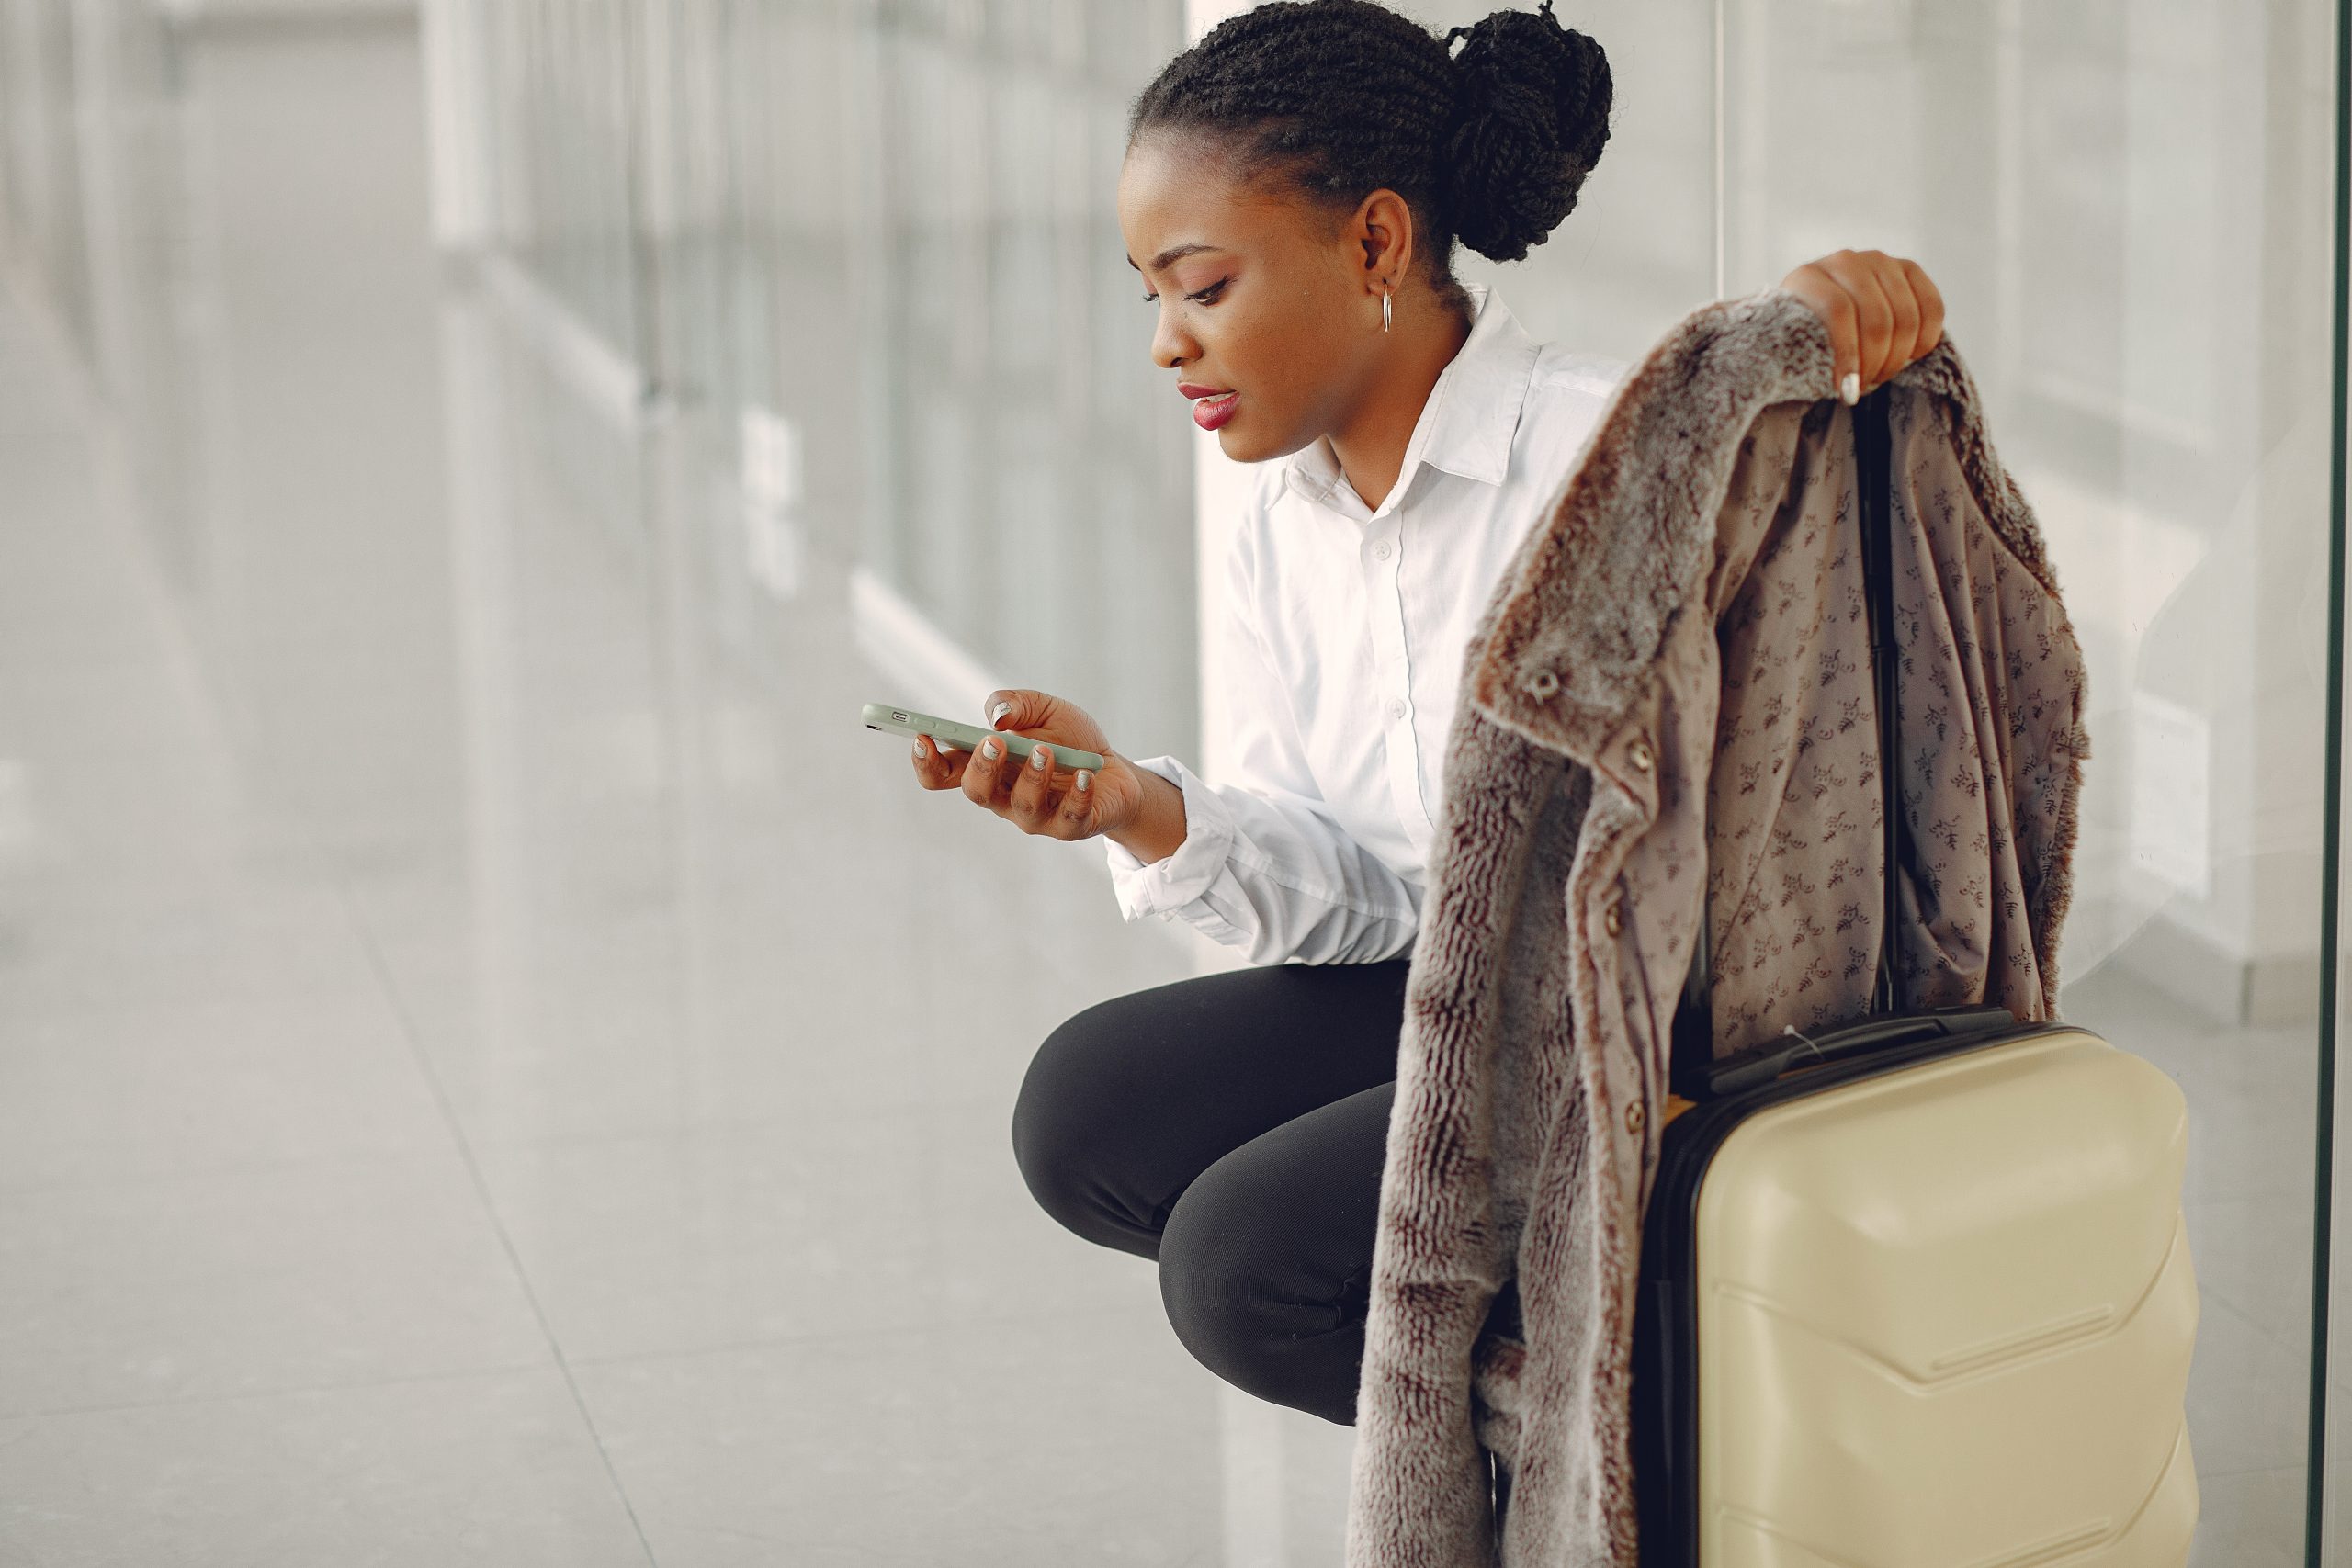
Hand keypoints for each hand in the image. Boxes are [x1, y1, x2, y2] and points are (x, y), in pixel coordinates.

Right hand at [909, 687, 1143, 842]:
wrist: (1115, 770)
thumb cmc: (1070, 739)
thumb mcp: (1044, 708)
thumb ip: (1017, 704)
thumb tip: (998, 714)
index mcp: (987, 768)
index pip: (943, 774)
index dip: (926, 762)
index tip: (922, 738)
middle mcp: (1004, 796)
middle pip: (977, 792)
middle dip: (982, 767)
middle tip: (994, 743)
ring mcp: (1036, 816)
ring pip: (1022, 806)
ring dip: (1031, 776)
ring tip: (1045, 751)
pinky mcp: (1070, 826)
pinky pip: (1069, 817)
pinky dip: (1077, 795)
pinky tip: (1085, 776)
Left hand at [1777, 249, 1945, 404]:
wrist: (1822, 310)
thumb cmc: (1807, 336)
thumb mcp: (1797, 346)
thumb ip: (1812, 357)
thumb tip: (1846, 387)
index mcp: (1809, 278)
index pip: (1838, 311)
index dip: (1848, 354)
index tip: (1846, 389)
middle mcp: (1845, 262)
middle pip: (1876, 319)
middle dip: (1876, 362)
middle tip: (1866, 384)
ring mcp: (1879, 262)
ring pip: (1906, 317)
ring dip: (1898, 356)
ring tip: (1881, 374)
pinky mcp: (1908, 268)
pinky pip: (1932, 307)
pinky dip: (1925, 339)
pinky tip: (1911, 356)